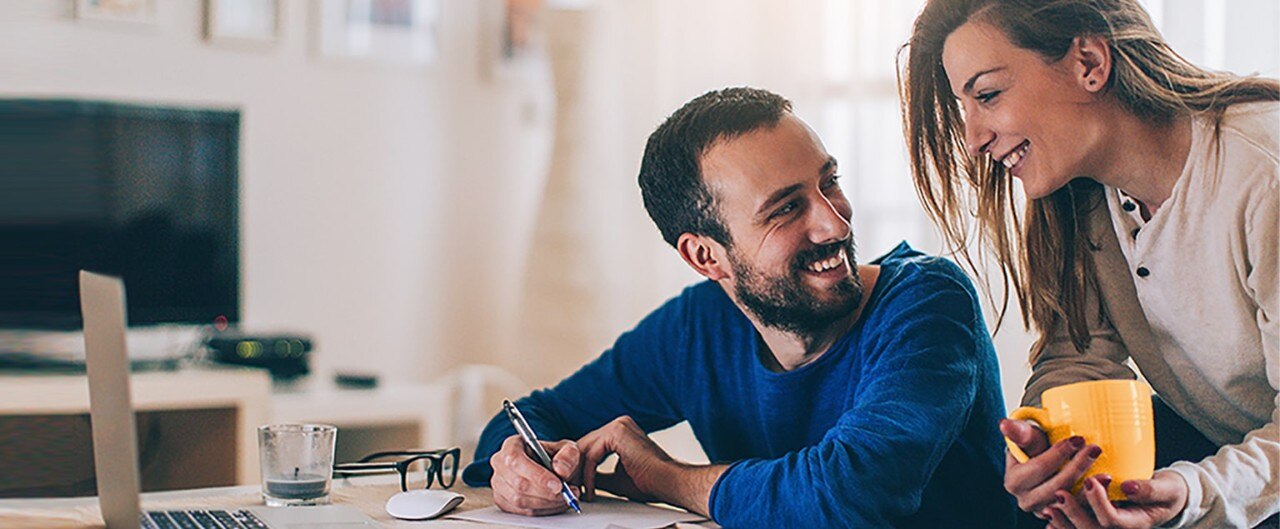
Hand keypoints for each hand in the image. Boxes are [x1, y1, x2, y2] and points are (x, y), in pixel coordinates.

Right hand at [490, 435, 582, 515]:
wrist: (557, 472)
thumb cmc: (558, 458)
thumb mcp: (569, 450)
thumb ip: (568, 456)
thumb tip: (560, 469)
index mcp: (512, 445)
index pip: (516, 460)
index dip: (536, 475)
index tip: (558, 485)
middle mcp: (501, 463)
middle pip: (518, 483)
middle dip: (545, 493)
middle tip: (566, 494)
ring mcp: (499, 484)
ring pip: (519, 500)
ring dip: (546, 503)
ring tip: (565, 498)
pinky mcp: (503, 501)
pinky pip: (521, 511)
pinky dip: (542, 511)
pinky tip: (555, 504)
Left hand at [577, 416, 674, 503]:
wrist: (669, 482)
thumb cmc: (651, 482)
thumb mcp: (616, 478)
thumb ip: (598, 475)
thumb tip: (581, 478)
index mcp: (620, 432)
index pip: (590, 445)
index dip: (579, 466)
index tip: (575, 484)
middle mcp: (619, 424)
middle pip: (585, 444)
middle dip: (576, 468)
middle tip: (570, 488)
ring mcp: (619, 425)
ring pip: (586, 449)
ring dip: (580, 472)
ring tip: (579, 490)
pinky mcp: (617, 432)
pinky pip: (593, 454)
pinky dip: (588, 473)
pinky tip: (591, 488)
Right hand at [1001, 419, 1102, 516]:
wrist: (1042, 463)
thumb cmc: (1035, 447)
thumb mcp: (1027, 437)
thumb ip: (1019, 431)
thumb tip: (1004, 423)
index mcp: (1014, 482)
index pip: (1039, 467)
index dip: (1059, 453)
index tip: (1078, 439)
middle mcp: (1026, 501)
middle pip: (1056, 487)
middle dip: (1077, 467)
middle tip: (1095, 449)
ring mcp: (1044, 512)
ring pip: (1068, 502)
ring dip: (1088, 487)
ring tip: (1105, 472)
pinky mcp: (1060, 516)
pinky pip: (1078, 511)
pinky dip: (1093, 499)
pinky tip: (1105, 487)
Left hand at [1045, 471, 1188, 528]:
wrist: (1166, 498)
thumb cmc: (1167, 491)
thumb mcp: (1167, 488)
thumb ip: (1150, 489)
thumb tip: (1128, 487)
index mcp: (1136, 523)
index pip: (1113, 521)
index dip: (1099, 503)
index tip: (1090, 481)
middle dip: (1074, 513)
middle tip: (1060, 493)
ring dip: (1063, 522)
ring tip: (1049, 506)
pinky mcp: (1098, 525)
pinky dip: (1062, 526)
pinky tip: (1050, 515)